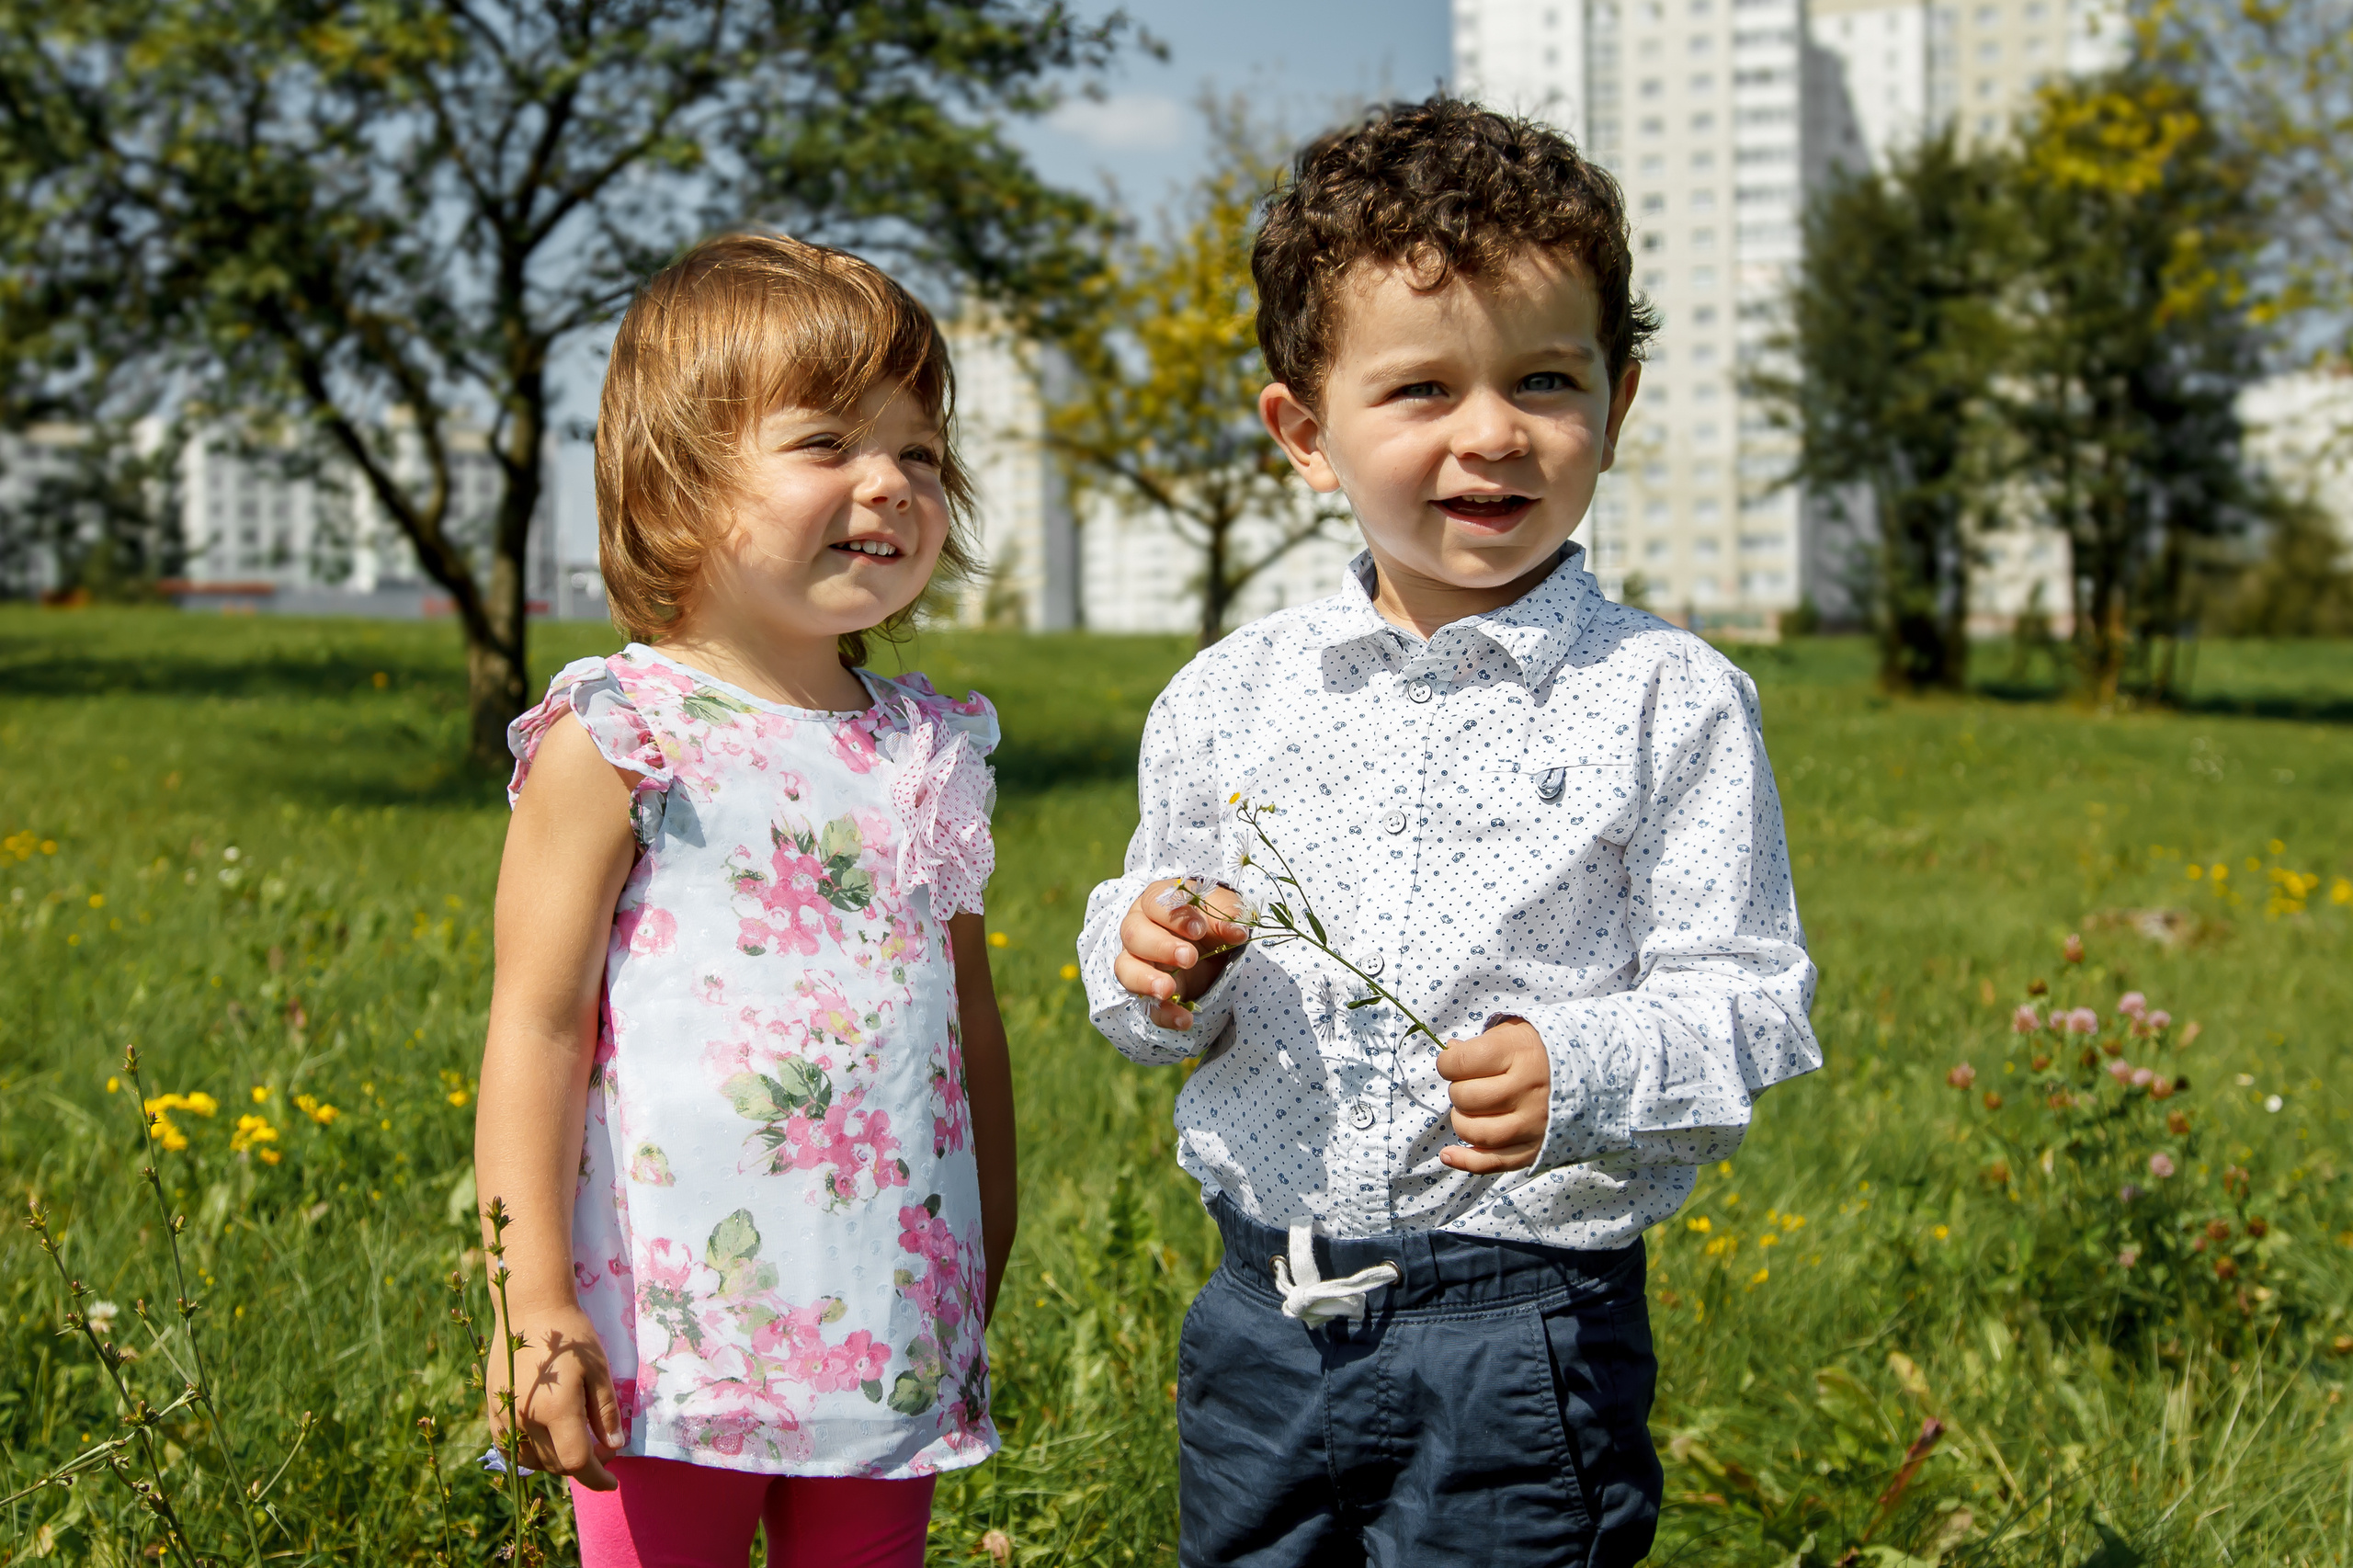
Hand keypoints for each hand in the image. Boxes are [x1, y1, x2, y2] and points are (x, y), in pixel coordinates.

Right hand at [486, 1302, 625, 1490]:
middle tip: (603, 1447)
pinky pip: (513, 1451)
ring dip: (558, 1461)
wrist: (530, 1311)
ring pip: (535, 1462)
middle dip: (583, 1465)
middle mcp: (526, 1422)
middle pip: (557, 1464)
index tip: (612, 1481)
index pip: (577, 1464)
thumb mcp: (599, 1371)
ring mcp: (505, 1419)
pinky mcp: (493, 1414)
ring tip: (578, 1440)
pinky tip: (549, 1439)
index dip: (597, 1478)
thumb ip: (605, 1413)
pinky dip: (533, 1454)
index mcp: (556, 1411)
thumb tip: (613, 1447)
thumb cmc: (571, 1337)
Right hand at [1114, 878, 1249, 1030]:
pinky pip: (1147, 1006)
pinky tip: (1184, 1020)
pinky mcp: (1149, 993)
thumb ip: (1229, 914)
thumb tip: (1238, 931)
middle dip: (1160, 947)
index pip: (1154, 903)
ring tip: (1167, 990)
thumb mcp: (1223, 910)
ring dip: (1145, 980)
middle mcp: (1139, 930)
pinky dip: (1164, 1014)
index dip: (1173, 916)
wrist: (1212, 946)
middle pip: (1133, 934)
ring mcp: (1139, 962)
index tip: (1198, 929)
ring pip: (1126, 969)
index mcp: (1155, 902)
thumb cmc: (1211, 919)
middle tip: (1189, 958)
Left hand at [1437, 1017, 1550, 1172]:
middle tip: (1470, 1085)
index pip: (1460, 1063)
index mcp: (1519, 1053)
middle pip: (1466, 1098)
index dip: (1447, 1063)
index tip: (1453, 1063)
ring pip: (1476, 1132)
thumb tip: (1450, 1054)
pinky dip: (1465, 1161)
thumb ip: (1480, 1043)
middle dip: (1457, 1091)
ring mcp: (1533, 1123)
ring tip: (1471, 1110)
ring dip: (1462, 1122)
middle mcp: (1527, 1090)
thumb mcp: (1513, 1033)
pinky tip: (1449, 1154)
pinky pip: (1493, 1162)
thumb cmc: (1541, 1050)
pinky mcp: (1535, 1148)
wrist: (1592, 1073)